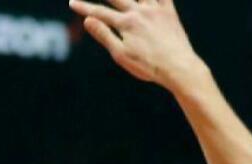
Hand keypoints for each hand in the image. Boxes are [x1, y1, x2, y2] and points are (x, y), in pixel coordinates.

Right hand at [69, 0, 205, 90]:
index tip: (72, 3)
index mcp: (126, 23)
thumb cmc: (149, 66)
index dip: (84, 7)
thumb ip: (104, 35)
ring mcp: (156, 10)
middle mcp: (140, 11)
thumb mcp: (122, 55)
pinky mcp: (169, 13)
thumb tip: (88, 20)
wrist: (179, 67)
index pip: (99, 13)